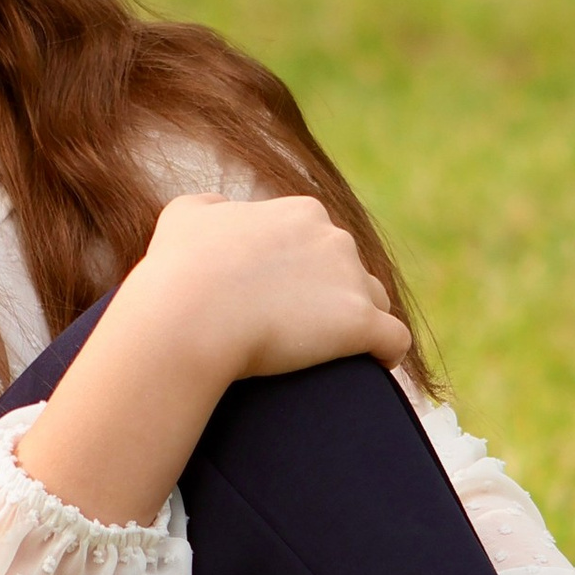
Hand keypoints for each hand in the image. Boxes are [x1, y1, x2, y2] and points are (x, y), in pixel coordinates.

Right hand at [130, 192, 409, 384]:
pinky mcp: (360, 324)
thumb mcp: (187, 217)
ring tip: (335, 353)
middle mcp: (334, 237)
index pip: (319, 240)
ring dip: (358, 322)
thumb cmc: (181, 269)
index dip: (305, 270)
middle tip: (301, 330)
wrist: (190, 314)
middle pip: (349, 269)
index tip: (284, 298)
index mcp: (300, 213)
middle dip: (332, 295)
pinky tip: (375, 367)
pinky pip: (393, 339)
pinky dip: (387, 353)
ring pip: (374, 301)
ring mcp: (351, 280)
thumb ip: (210, 207)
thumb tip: (220, 210)